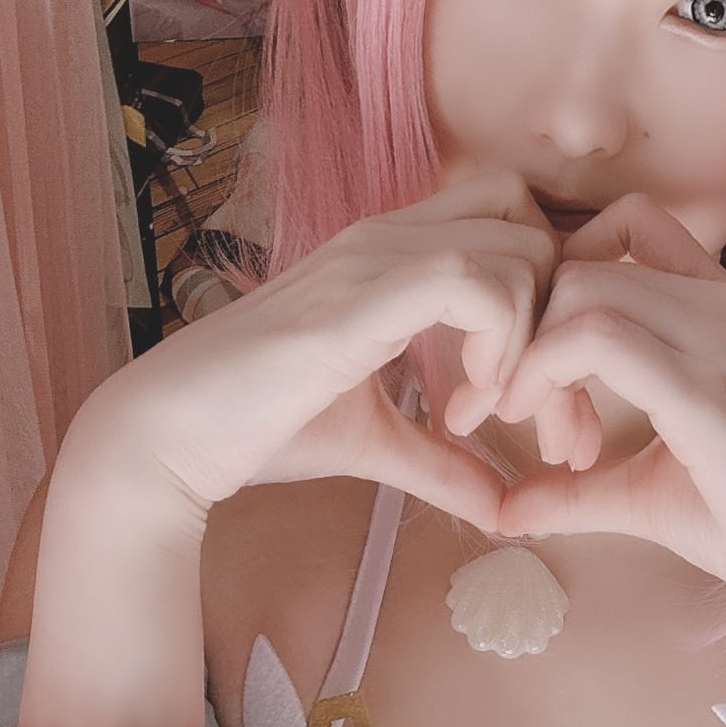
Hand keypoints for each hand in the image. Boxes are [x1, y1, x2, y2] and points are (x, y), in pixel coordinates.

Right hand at [70, 172, 568, 528]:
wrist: (168, 437)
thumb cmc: (256, 428)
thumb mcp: (375, 444)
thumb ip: (444, 464)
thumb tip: (506, 506)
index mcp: (391, 254)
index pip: (509, 219)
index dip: (543, 298)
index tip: (523, 397)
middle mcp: (385, 236)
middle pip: (530, 222)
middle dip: (557, 319)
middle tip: (531, 412)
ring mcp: (369, 258)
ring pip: (515, 247)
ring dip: (530, 340)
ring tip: (490, 416)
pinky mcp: (355, 297)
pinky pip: (472, 282)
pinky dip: (497, 346)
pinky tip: (467, 409)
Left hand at [489, 200, 725, 629]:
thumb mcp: (645, 491)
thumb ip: (574, 489)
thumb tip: (502, 510)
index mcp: (718, 308)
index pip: (626, 225)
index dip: (560, 278)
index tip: (537, 360)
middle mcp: (723, 304)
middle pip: (583, 262)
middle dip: (529, 331)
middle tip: (517, 412)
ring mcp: (719, 340)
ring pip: (582, 289)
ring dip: (531, 356)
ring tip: (531, 429)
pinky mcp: (708, 391)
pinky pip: (596, 339)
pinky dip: (545, 374)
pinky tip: (550, 435)